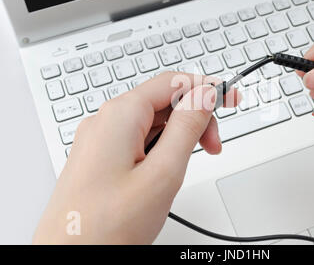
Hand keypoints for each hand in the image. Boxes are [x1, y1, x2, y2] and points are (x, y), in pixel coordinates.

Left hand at [33, 72, 239, 243]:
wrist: (68, 260)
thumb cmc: (104, 228)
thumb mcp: (162, 174)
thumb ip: (187, 128)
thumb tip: (203, 95)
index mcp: (119, 117)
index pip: (172, 82)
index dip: (206, 87)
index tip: (230, 99)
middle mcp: (106, 122)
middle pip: (163, 101)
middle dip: (194, 118)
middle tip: (214, 146)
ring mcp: (101, 141)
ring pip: (152, 122)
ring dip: (179, 135)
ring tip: (189, 165)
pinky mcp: (101, 159)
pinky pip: (139, 140)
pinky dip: (161, 149)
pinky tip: (166, 170)